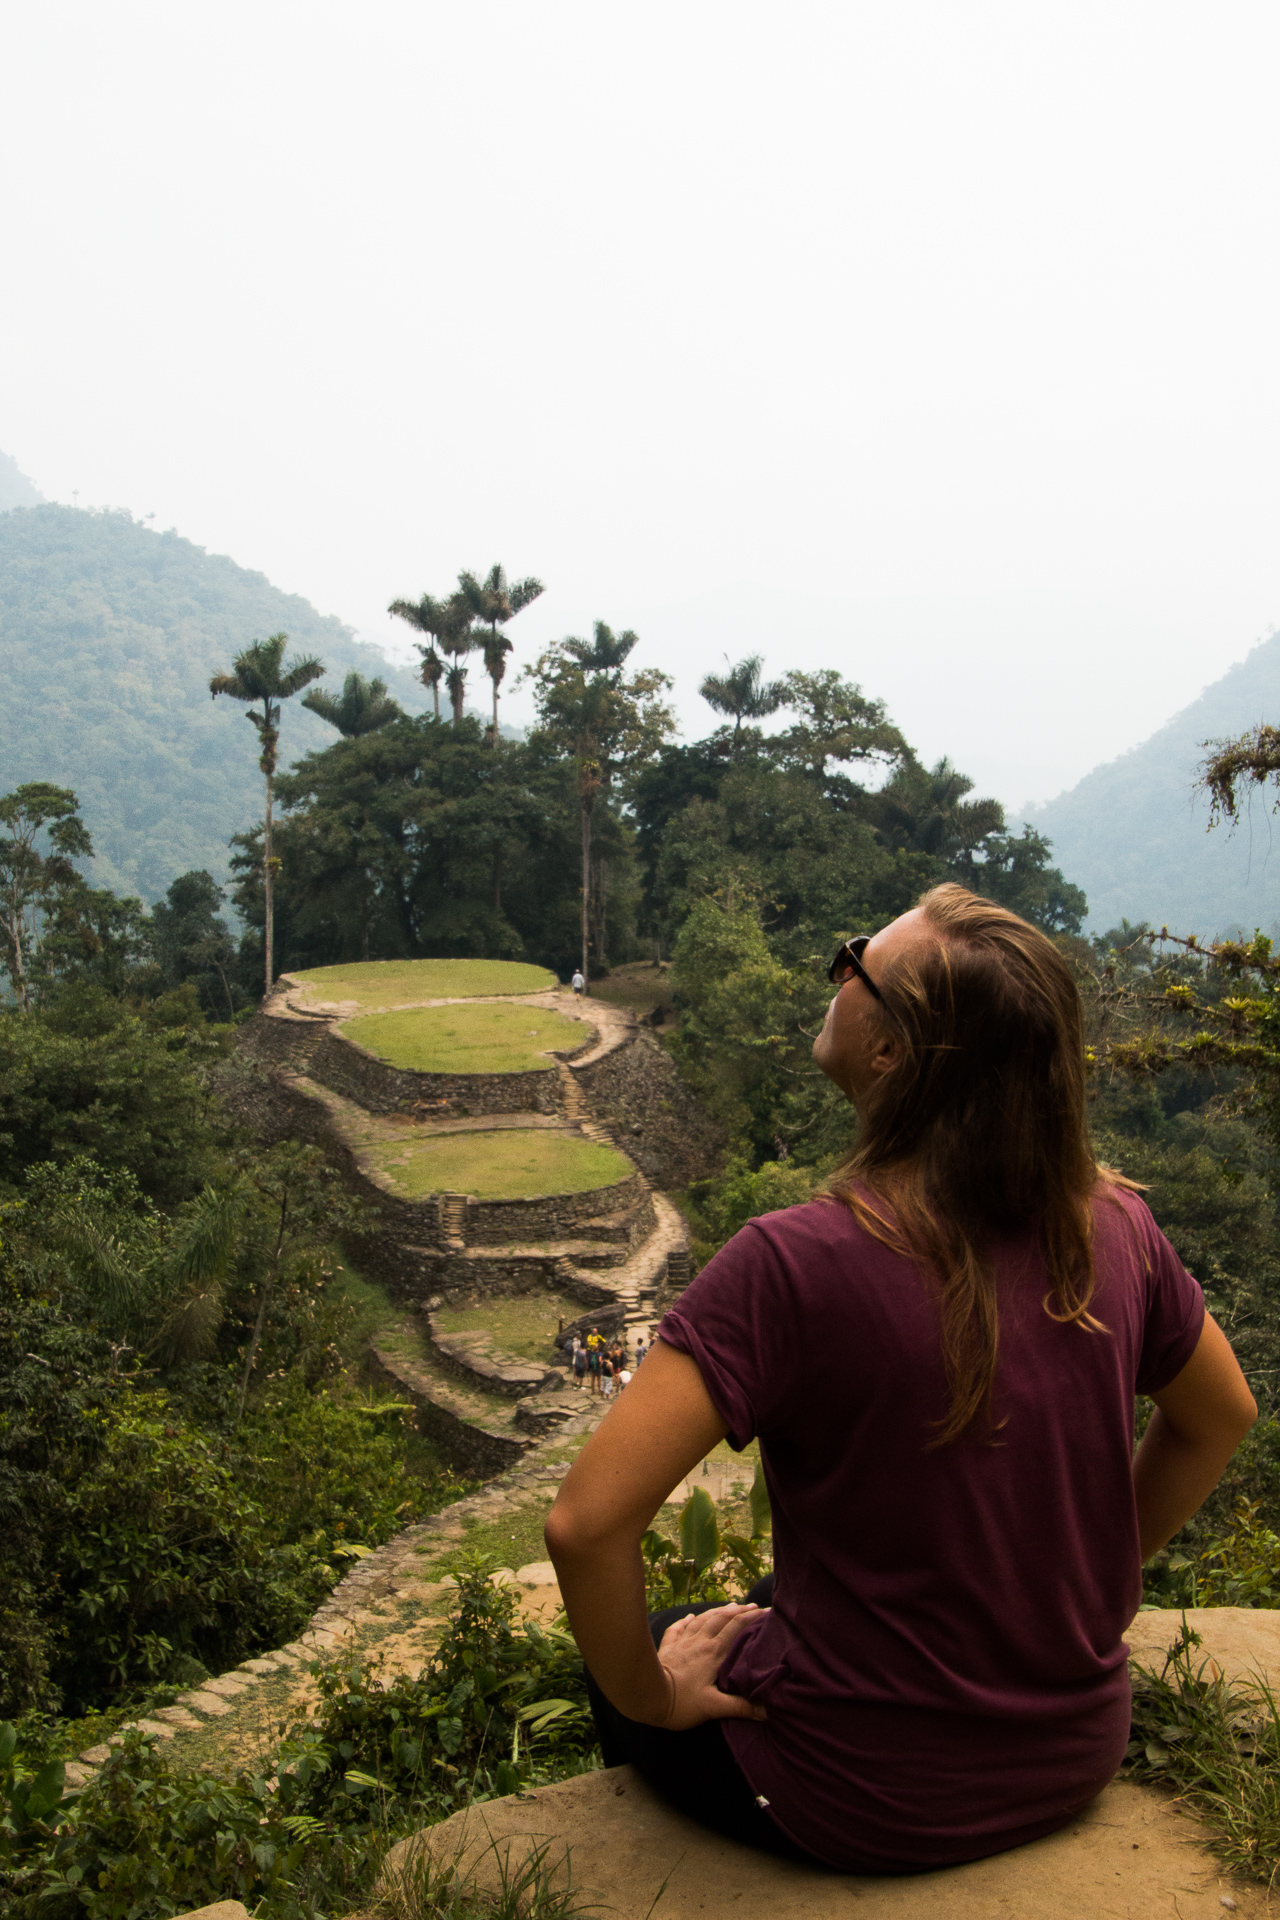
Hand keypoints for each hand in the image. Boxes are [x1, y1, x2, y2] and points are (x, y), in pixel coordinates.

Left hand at [653, 1604, 768, 1730]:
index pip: (736, 1628)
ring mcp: (682, 1642)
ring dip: (717, 1612)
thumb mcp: (713, 1708)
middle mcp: (700, 1642)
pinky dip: (687, 1620)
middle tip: (753, 1606)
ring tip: (729, 1606)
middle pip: (721, 1619)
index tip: (766, 1611)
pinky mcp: (668, 1646)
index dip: (752, 1618)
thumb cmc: (681, 1703)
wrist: (646, 1694)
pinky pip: (679, 1628)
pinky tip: (690, 1617)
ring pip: (702, 1620)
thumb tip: (768, 1710)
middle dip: (739, 1611)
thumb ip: (741, 1707)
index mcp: (713, 1653)